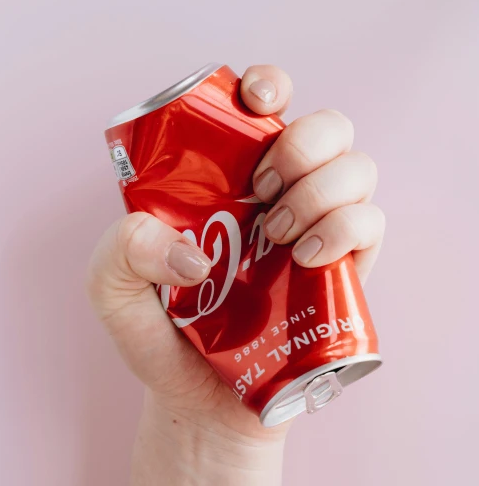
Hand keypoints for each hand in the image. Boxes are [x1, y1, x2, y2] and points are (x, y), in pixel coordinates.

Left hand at [87, 65, 384, 444]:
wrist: (200, 401)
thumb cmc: (159, 335)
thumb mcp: (112, 288)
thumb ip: (122, 248)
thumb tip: (191, 248)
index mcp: (228, 176)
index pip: (263, 104)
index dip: (268, 84)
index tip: (257, 101)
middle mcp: (281, 192)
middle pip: (327, 126)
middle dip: (300, 144)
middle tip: (258, 191)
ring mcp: (318, 227)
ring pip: (357, 167)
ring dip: (319, 191)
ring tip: (276, 237)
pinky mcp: (346, 267)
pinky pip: (372, 221)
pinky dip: (345, 228)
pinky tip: (304, 258)